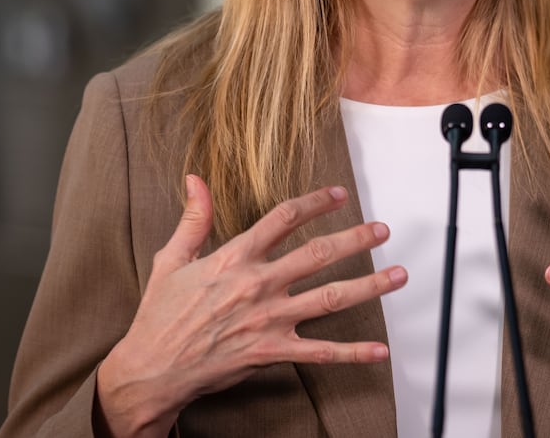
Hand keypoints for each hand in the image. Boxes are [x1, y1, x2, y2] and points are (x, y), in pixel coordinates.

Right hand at [94, 176, 406, 437]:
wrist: (151, 370)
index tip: (338, 194)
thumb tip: (196, 178)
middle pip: (316, 255)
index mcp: (234, 258)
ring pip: (329, 299)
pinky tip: (379, 351)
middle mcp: (257, 285)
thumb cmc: (160, 315)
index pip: (283, 220)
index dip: (315, 203)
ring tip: (398, 275)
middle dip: (355, 240)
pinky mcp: (272, 352)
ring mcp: (268, 320)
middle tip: (383, 230)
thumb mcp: (171, 259)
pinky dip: (352, 353)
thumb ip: (193, 218)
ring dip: (368, 286)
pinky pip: (320, 353)